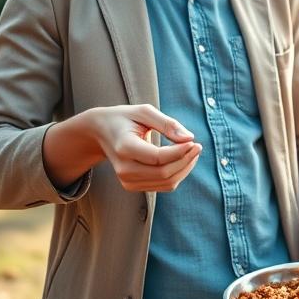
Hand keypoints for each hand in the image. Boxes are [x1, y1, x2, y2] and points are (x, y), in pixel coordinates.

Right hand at [85, 104, 200, 191]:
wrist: (101, 132)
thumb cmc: (125, 118)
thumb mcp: (144, 112)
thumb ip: (167, 124)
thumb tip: (189, 138)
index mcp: (124, 147)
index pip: (158, 158)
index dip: (180, 152)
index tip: (193, 141)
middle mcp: (124, 168)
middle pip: (164, 174)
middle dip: (186, 161)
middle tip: (197, 146)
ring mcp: (127, 180)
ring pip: (167, 183)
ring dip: (185, 168)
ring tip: (191, 151)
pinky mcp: (132, 186)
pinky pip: (163, 185)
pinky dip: (177, 174)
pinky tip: (181, 159)